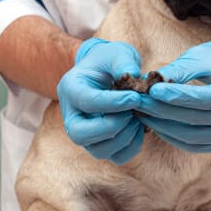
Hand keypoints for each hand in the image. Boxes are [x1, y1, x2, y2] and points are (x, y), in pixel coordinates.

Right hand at [58, 38, 144, 164]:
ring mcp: (84, 133)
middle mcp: (71, 116)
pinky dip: (132, 146)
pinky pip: (116, 157)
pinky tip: (139, 127)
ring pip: (99, 151)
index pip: (87, 102)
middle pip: (81, 134)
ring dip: (125, 137)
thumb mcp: (116, 54)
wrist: (106, 72)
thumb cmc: (110, 61)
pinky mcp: (100, 145)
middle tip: (133, 111)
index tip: (135, 97)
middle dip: (113, 126)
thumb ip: (124, 61)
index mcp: (71, 89)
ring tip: (138, 118)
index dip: (114, 103)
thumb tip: (134, 76)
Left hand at [136, 26, 210, 152]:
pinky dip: (175, 138)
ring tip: (143, 114)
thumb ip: (179, 70)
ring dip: (165, 128)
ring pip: (196, 137)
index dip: (177, 96)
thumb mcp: (203, 56)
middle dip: (164, 112)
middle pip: (199, 119)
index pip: (205, 98)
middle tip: (139, 103)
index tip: (152, 90)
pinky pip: (199, 145)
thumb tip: (148, 82)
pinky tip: (158, 126)